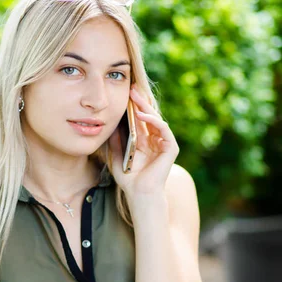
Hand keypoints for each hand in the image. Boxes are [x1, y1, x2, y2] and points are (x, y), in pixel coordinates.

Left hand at [108, 84, 179, 198]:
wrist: (139, 193)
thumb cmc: (128, 179)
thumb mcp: (116, 156)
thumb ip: (115, 140)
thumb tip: (110, 123)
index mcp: (144, 142)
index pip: (140, 120)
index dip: (133, 107)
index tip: (124, 94)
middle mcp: (155, 140)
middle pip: (148, 116)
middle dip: (140, 101)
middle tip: (131, 88)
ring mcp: (164, 143)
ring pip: (156, 119)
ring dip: (146, 107)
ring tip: (135, 97)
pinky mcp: (171, 147)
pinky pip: (163, 129)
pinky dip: (153, 120)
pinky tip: (141, 115)